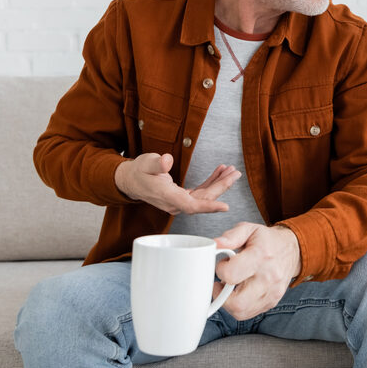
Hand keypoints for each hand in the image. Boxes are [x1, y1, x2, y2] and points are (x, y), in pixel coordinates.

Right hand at [114, 153, 239, 214]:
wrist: (130, 180)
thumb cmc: (138, 171)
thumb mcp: (146, 163)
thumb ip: (157, 163)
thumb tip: (167, 160)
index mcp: (167, 196)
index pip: (191, 206)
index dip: (209, 207)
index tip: (225, 207)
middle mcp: (175, 203)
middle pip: (203, 199)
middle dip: (222, 186)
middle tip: (235, 173)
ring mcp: (179, 202)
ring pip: (204, 196)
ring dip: (219, 183)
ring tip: (231, 170)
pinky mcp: (182, 197)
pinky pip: (200, 192)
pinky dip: (211, 182)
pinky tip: (220, 172)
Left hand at [213, 223, 301, 319]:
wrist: (292, 250)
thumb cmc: (267, 240)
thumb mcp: (249, 229)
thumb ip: (231, 236)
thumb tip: (215, 244)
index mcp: (260, 256)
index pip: (231, 274)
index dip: (220, 270)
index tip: (223, 264)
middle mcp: (268, 277)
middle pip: (237, 302)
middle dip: (221, 295)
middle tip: (222, 283)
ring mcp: (272, 292)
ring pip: (241, 312)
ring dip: (229, 302)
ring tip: (231, 287)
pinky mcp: (272, 302)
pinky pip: (249, 313)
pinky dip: (239, 306)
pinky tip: (240, 292)